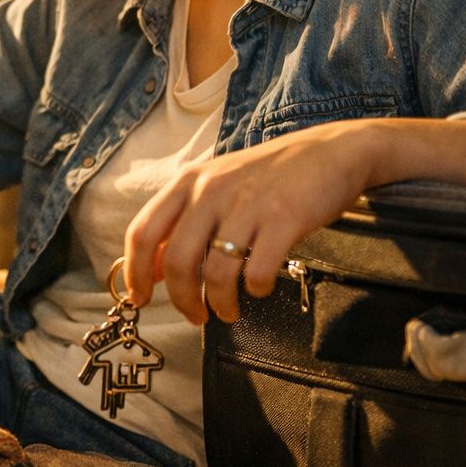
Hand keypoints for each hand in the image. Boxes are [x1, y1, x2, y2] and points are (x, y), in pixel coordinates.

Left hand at [122, 120, 375, 323]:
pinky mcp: (284, 219)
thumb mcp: (216, 186)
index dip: (135, 271)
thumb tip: (152, 270)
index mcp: (188, 182)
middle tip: (194, 316)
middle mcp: (211, 190)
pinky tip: (259, 288)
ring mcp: (247, 204)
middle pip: (177, 260)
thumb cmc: (269, 175)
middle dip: (181, 299)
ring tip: (227, 311)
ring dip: (219, 303)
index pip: (143, 231)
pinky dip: (255, 290)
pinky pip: (257, 271)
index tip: (140, 298)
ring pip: (216, 272)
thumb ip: (183, 222)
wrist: (330, 150)